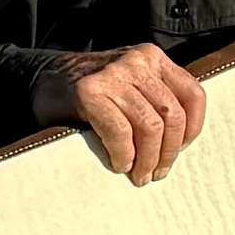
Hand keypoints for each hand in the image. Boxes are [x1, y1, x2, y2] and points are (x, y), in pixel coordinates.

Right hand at [54, 45, 208, 184]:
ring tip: (138, 175)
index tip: (179, 150)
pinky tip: (119, 164)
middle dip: (168, 152)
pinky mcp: (89, 92)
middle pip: (173, 115)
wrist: (41, 78)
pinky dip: (123, 154)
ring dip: (147, 159)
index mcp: (152, 59)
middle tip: (156, 173)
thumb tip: (178, 144)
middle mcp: (137, 62)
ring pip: (150, 126)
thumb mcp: (131, 85)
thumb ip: (155, 99)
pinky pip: (120, 131)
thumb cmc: (90, 91)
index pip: (193, 94)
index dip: (193, 129)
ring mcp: (113, 75)